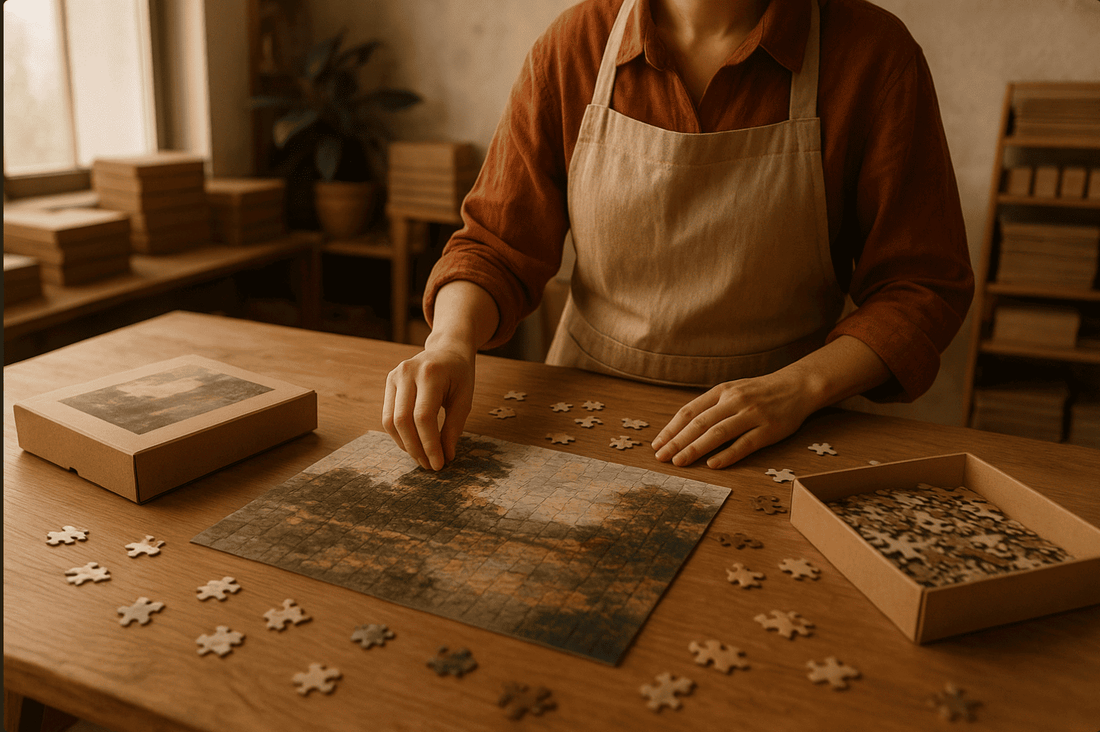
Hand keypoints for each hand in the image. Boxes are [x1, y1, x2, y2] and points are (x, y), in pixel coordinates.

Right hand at [382, 342, 474, 470]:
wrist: (447, 349)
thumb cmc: (459, 374)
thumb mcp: (465, 398)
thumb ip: (455, 427)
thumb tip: (446, 456)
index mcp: (431, 373)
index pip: (424, 417)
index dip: (430, 444)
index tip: (439, 464)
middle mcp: (408, 372)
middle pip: (403, 420)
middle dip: (415, 448)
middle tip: (429, 466)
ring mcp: (395, 376)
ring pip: (390, 421)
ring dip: (405, 445)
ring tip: (422, 458)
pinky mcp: (389, 382)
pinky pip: (387, 415)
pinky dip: (399, 435)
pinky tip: (413, 444)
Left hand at [651, 370, 816, 468]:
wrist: (797, 386)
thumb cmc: (760, 392)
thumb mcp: (733, 390)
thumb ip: (712, 406)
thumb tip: (683, 428)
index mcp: (722, 391)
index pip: (689, 411)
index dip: (671, 429)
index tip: (657, 444)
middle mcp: (734, 401)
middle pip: (699, 423)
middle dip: (677, 441)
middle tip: (661, 457)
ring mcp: (752, 415)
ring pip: (718, 433)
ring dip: (696, 448)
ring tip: (679, 462)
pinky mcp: (769, 429)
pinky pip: (744, 444)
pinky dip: (727, 455)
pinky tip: (713, 465)